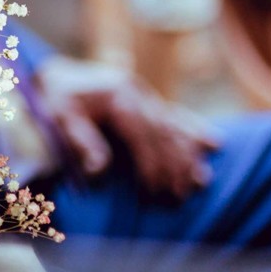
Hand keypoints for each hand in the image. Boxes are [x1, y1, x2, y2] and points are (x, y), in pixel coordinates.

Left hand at [34, 57, 221, 199]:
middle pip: (165, 133)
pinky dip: (195, 130)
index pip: (143, 135)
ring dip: (190, 155)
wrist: (55, 74)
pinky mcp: (150, 99)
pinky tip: (215, 143)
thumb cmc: (56, 99)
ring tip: (200, 182)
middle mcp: (138, 92)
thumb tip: (100, 172)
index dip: (152, 164)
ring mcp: (147, 94)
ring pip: (176, 125)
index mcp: (118, 96)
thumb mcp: (60, 117)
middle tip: (180, 197)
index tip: (156, 192)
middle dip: (176, 166)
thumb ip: (81, 141)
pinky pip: (177, 114)